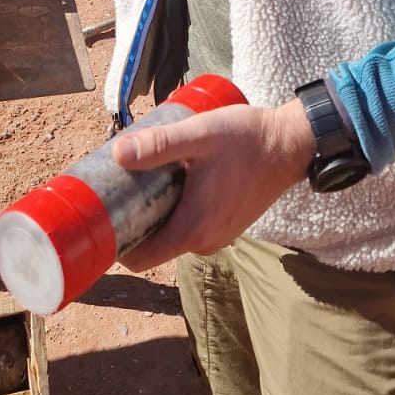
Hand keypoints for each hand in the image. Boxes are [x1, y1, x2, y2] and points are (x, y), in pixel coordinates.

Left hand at [110, 99, 314, 270]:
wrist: (292, 144)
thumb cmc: (247, 139)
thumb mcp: (199, 135)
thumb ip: (159, 145)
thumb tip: (117, 153)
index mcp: (193, 229)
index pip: (140, 258)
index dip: (115, 242)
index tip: (103, 214)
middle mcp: (205, 242)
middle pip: (153, 245)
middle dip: (133, 219)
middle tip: (121, 184)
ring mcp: (218, 236)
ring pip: (172, 234)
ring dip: (156, 211)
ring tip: (145, 176)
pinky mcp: (227, 225)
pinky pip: (190, 226)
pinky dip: (176, 210)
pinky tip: (173, 180)